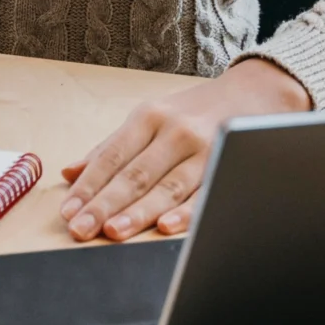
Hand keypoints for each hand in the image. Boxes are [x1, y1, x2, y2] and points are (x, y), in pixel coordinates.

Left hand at [60, 58, 310, 241]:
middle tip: (80, 229)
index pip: (111, 157)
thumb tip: (69, 172)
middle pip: (134, 174)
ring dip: (138, 212)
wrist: (256, 92)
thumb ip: (110, 147)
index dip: (88, 185)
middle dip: (104, 204)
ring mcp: (204, 149)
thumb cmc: (194, 110)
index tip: (68, 211)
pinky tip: (165, 226)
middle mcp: (174, 131)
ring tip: (112, 232)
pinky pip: (204, 193)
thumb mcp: (149, 117)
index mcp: (148, 116)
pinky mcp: (229, 164)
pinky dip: (185, 212)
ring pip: (166, 186)